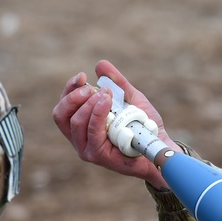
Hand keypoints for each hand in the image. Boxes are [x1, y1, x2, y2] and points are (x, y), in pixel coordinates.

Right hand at [51, 60, 175, 189]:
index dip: (69, 89)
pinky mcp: (99, 156)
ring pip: (76, 122)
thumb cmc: (143, 126)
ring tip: (106, 94)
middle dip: (74, 96)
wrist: (160, 146)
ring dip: (89, 103)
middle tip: (93, 87)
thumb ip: (116, 83)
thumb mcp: (130, 100)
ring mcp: (88, 149)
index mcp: (82, 127)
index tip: (83, 76)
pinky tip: (107, 102)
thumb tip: (100, 64)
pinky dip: (98, 114)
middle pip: (61, 114)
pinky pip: (93, 132)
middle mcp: (80, 139)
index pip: (63, 107)